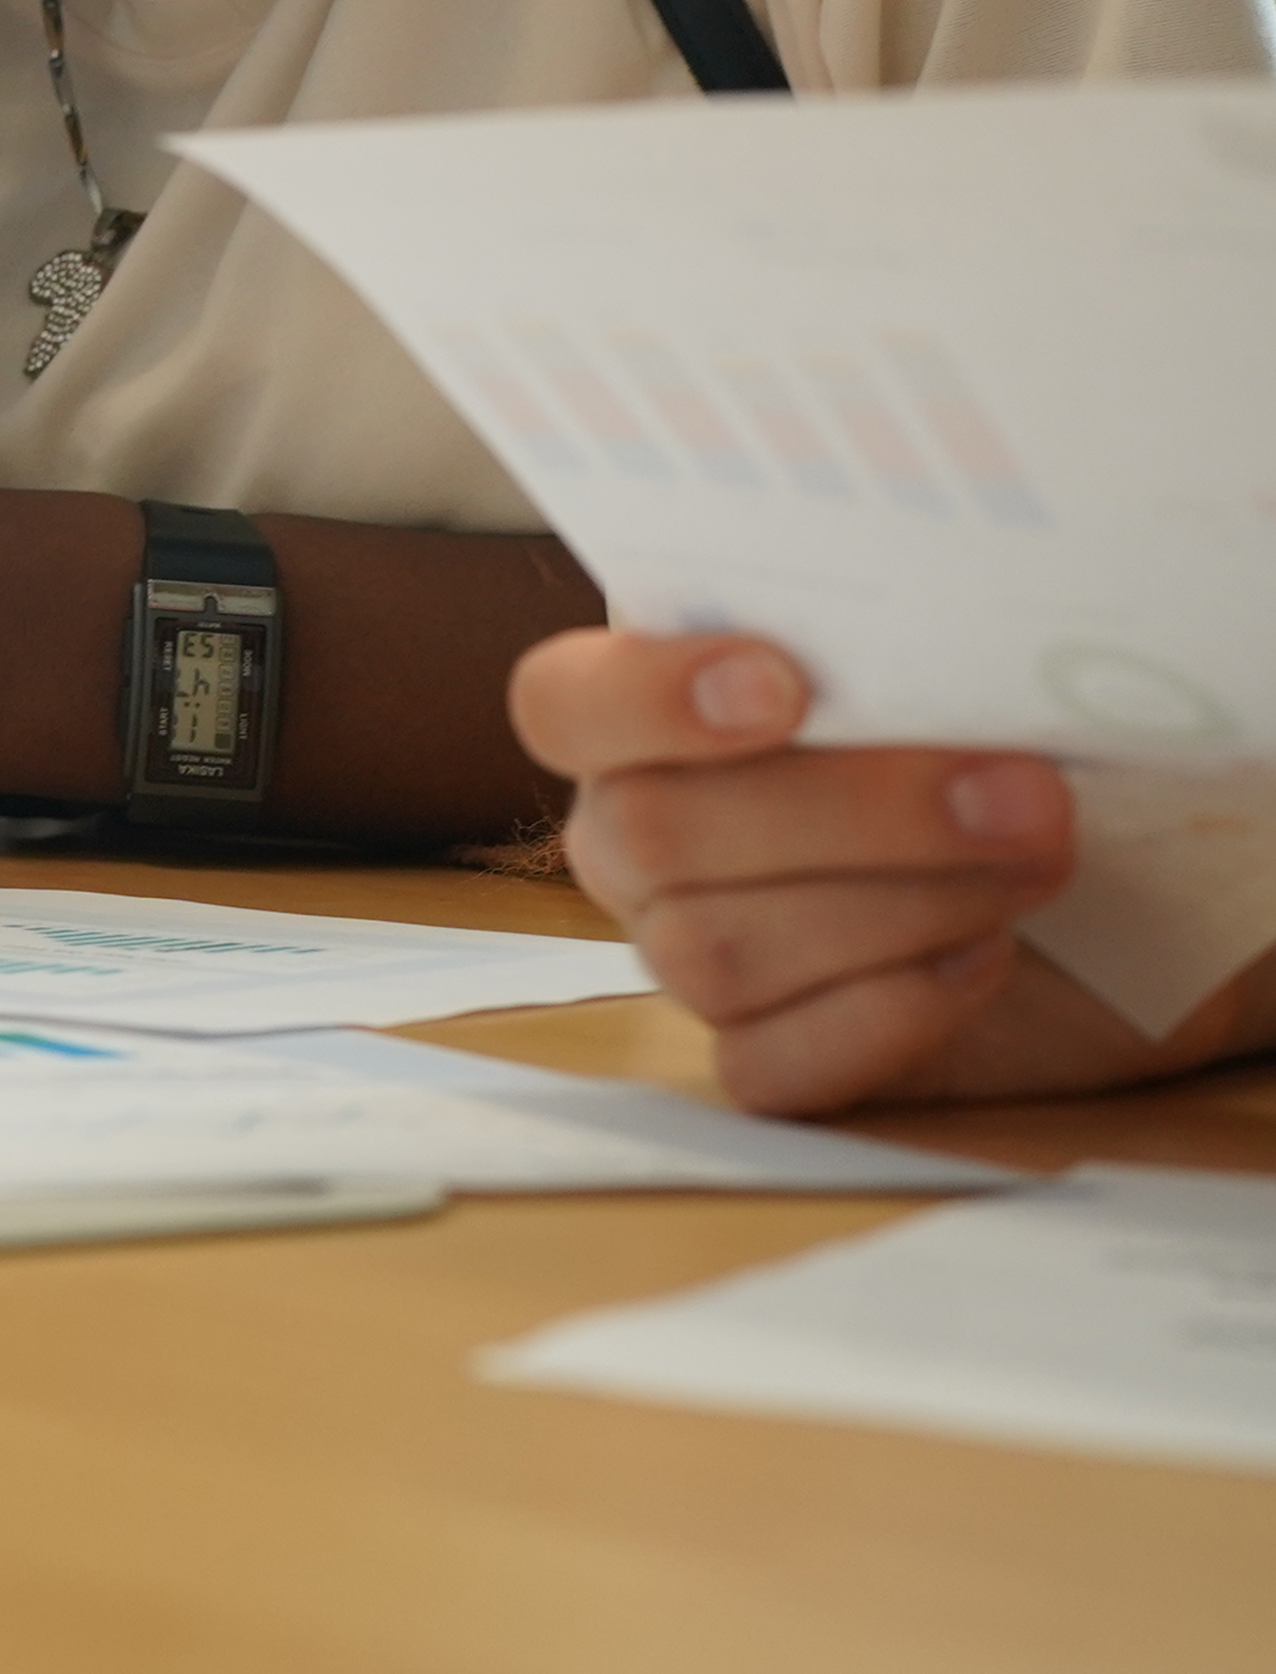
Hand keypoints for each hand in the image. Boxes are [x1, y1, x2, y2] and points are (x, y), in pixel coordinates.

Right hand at [514, 630, 1267, 1114]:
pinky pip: (772, 1066)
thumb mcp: (962, 661)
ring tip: (1037, 864)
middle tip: (1024, 791)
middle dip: (854, 814)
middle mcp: (639, 837)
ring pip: (713, 953)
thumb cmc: (1016, 739)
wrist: (1109, 877)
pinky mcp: (769, 1061)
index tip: (787, 687)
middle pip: (656, 835)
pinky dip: (889, 1014)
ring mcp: (690, 956)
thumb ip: (901, 625)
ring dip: (898, 907)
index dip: (645, 698)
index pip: (563, 703)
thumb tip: (914, 607)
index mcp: (650, 710)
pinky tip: (984, 958)